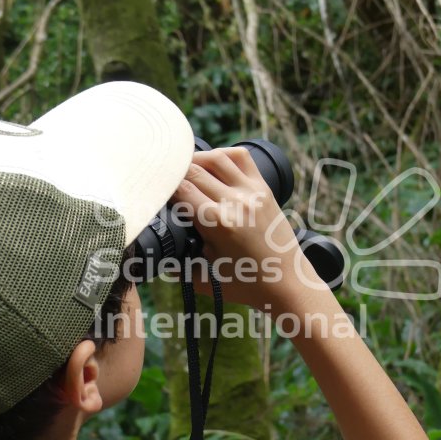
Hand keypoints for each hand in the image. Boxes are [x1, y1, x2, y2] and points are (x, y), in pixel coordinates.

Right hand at [169, 147, 320, 308]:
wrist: (288, 283)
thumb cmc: (248, 285)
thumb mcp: (205, 279)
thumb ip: (178, 266)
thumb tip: (157, 255)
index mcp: (218, 224)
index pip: (180, 190)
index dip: (162, 186)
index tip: (152, 189)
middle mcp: (236, 202)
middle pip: (194, 170)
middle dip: (174, 172)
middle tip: (162, 178)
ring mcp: (252, 193)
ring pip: (217, 157)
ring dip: (196, 159)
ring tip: (184, 170)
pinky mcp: (264, 189)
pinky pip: (241, 158)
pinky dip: (223, 155)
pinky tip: (212, 164)